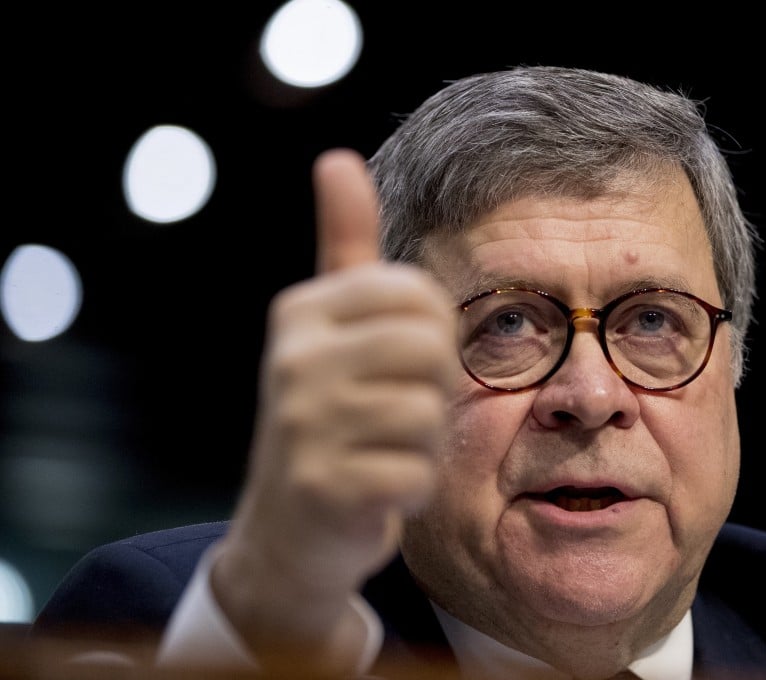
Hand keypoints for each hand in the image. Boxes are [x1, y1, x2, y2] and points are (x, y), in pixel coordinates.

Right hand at [210, 149, 457, 669]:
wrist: (287, 533)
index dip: (432, 337)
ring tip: (380, 452)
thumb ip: (343, 246)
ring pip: (428, 415)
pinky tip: (376, 491)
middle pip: (431, 349)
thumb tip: (337, 158)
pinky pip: (418, 475)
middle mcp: (294, 359)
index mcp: (302, 312)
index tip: (398, 366)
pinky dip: (410, 491)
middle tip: (395, 414)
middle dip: (431, 389)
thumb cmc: (327, 420)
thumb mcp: (328, 329)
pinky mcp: (323, 487)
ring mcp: (304, 424)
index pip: (420, 295)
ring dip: (422, 444)